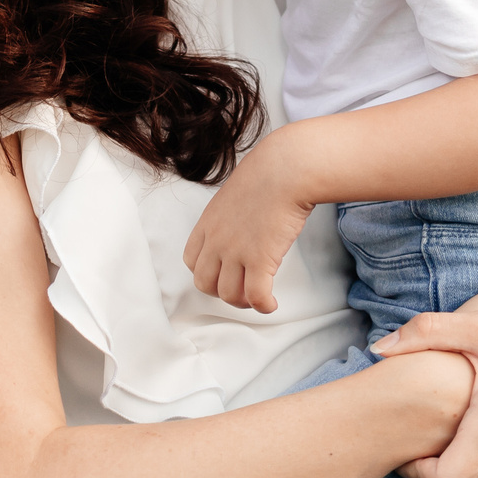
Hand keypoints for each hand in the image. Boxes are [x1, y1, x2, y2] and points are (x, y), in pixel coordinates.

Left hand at [182, 126, 318, 312]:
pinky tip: (272, 304)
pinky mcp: (260, 260)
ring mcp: (237, 252)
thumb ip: (230, 214)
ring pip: (229, 295)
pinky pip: (256, 296)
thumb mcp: (235, 193)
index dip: (207, 272)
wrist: (285, 170)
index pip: (192, 261)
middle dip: (221, 292)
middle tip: (241, 289)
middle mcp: (217, 241)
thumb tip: (242, 222)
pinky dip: (263, 306)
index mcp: (209, 223)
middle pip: (204, 283)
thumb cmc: (268, 174)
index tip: (224, 272)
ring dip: (243, 302)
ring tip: (258, 297)